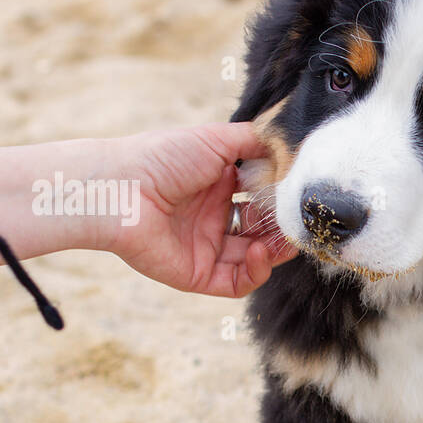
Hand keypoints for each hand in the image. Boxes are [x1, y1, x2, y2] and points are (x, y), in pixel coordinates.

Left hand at [102, 123, 296, 297]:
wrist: (121, 189)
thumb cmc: (162, 157)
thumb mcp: (216, 139)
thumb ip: (256, 141)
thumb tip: (292, 144)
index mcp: (217, 187)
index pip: (262, 199)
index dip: (282, 200)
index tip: (301, 197)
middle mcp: (212, 218)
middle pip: (262, 231)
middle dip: (283, 229)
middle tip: (301, 223)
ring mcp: (206, 249)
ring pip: (254, 259)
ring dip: (275, 251)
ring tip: (285, 240)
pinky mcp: (197, 275)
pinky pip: (237, 283)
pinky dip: (256, 271)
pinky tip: (260, 253)